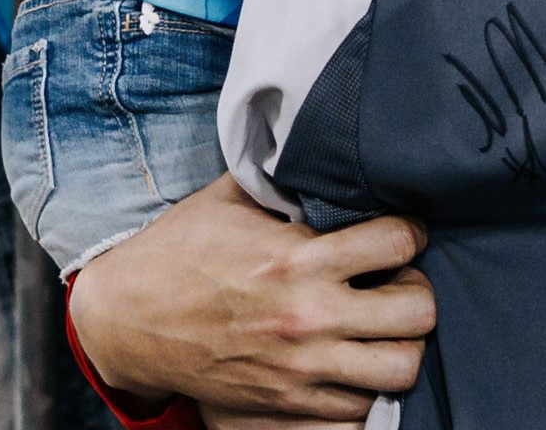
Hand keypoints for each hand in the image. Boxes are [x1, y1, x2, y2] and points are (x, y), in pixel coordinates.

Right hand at [69, 175, 431, 420]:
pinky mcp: (289, 406)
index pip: (397, 241)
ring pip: (402, 368)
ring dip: (403, 342)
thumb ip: (281, 177)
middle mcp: (307, 317)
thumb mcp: (228, 199)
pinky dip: (370, 385)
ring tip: (385, 325)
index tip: (404, 231)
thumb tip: (319, 142)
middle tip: (399, 281)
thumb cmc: (178, 251)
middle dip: (418, 289)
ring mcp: (301, 369)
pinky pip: (363, 408)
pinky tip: (358, 360)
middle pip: (417, 310)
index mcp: (295, 259)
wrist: (127, 320)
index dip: (411, 231)